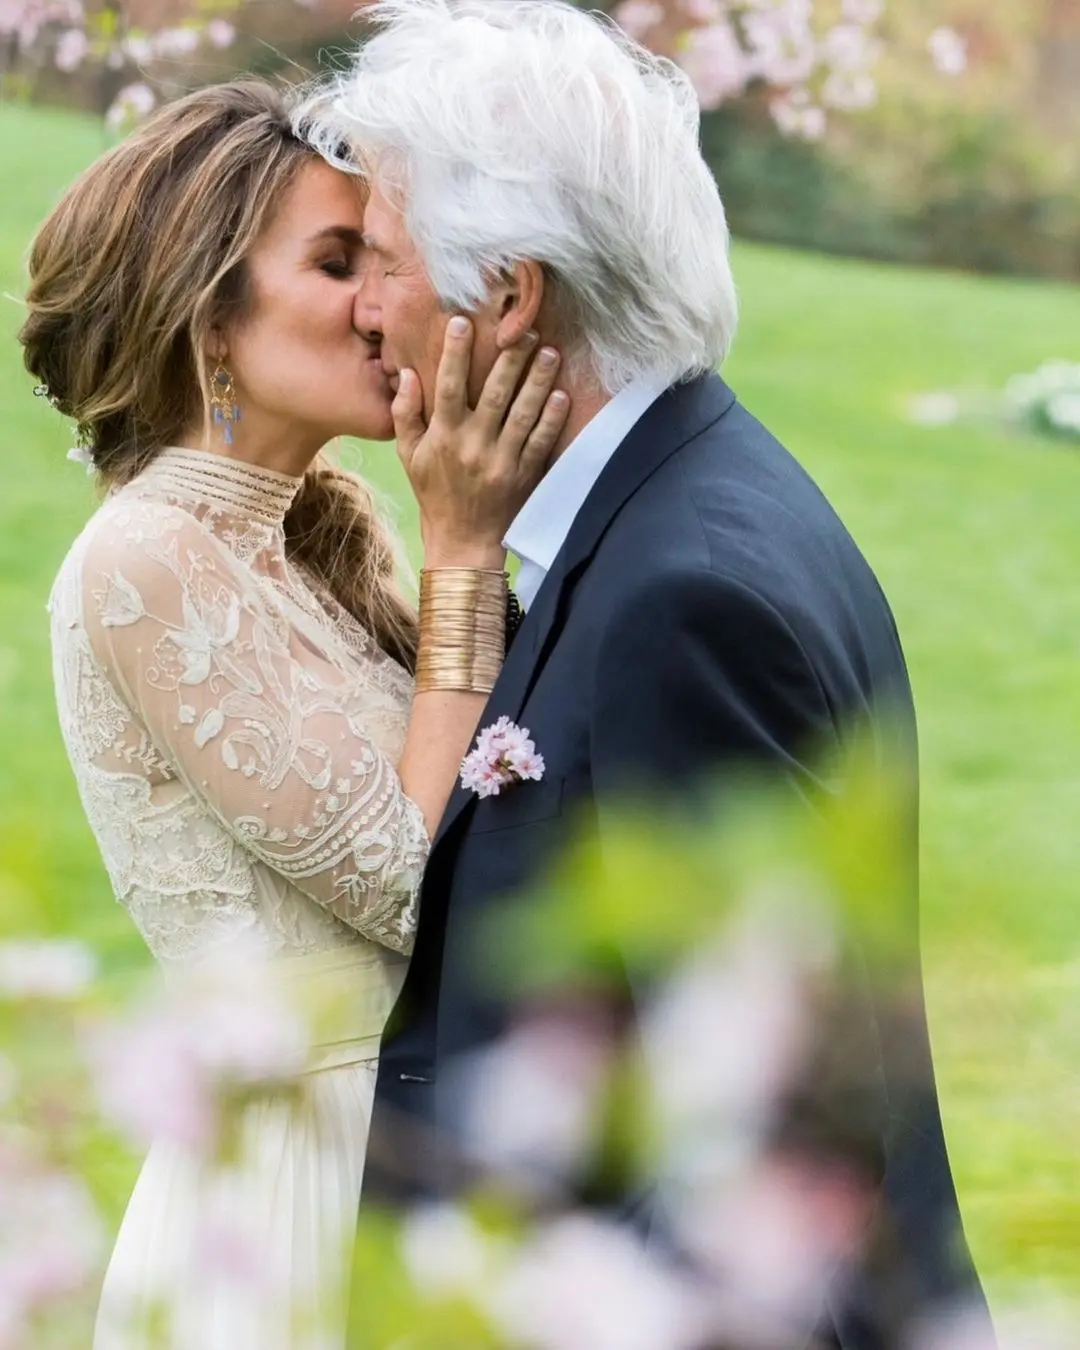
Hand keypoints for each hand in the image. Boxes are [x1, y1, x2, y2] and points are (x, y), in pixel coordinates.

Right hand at [394, 316, 569, 568]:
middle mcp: (473, 446)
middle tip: (525, 329)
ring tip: (551, 352)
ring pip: (523, 414)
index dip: (455, 353)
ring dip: (538, 382)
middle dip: (511, 359)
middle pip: (494, 394)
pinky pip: (540, 442)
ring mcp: (501, 461)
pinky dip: (552, 419)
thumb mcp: (409, 456)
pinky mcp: (524, 475)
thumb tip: (407, 374)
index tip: (462, 321)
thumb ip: (405, 414)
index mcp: (444, 437)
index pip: (448, 387)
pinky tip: (561, 396)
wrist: (462, 540)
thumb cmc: (434, 493)